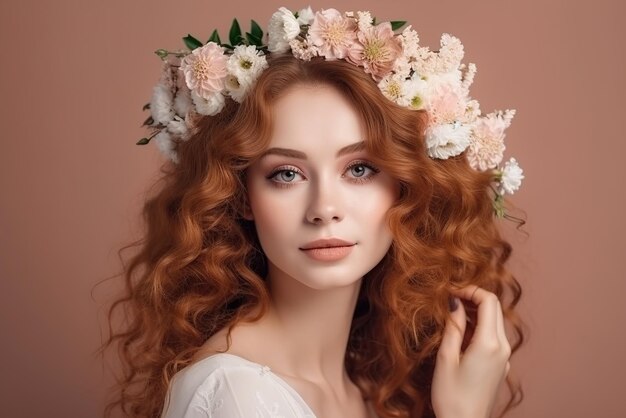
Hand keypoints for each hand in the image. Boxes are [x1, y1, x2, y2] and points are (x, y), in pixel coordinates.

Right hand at [431, 286, 510, 417]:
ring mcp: (504, 358)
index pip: (489, 301)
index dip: (470, 290)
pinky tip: (461, 336)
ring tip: (453, 317)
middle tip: (451, 300)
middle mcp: (502, 348)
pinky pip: (494, 337)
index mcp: (489, 343)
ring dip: (476, 313)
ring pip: (495, 322)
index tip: (451, 292)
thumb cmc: (451, 396)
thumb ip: (453, 327)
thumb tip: (455, 302)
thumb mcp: (446, 358)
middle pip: (495, 309)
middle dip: (474, 298)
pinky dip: (480, 328)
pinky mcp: (501, 366)